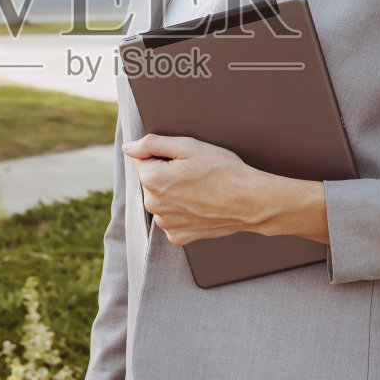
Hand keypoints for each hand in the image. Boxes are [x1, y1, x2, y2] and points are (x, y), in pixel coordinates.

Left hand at [123, 133, 266, 245]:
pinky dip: (182, 212)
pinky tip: (200, 205)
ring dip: (173, 193)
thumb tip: (128, 147)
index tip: (181, 158)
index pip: (141, 158)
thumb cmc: (223, 170)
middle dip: (166, 174)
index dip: (162, 154)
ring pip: (161, 200)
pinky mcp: (179, 236)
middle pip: (150, 181)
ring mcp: (166, 224)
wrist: (251, 201)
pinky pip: (172, 219)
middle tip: (194, 172)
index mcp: (152, 179)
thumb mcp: (188, 146)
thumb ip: (152, 144)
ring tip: (200, 189)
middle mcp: (153, 205)